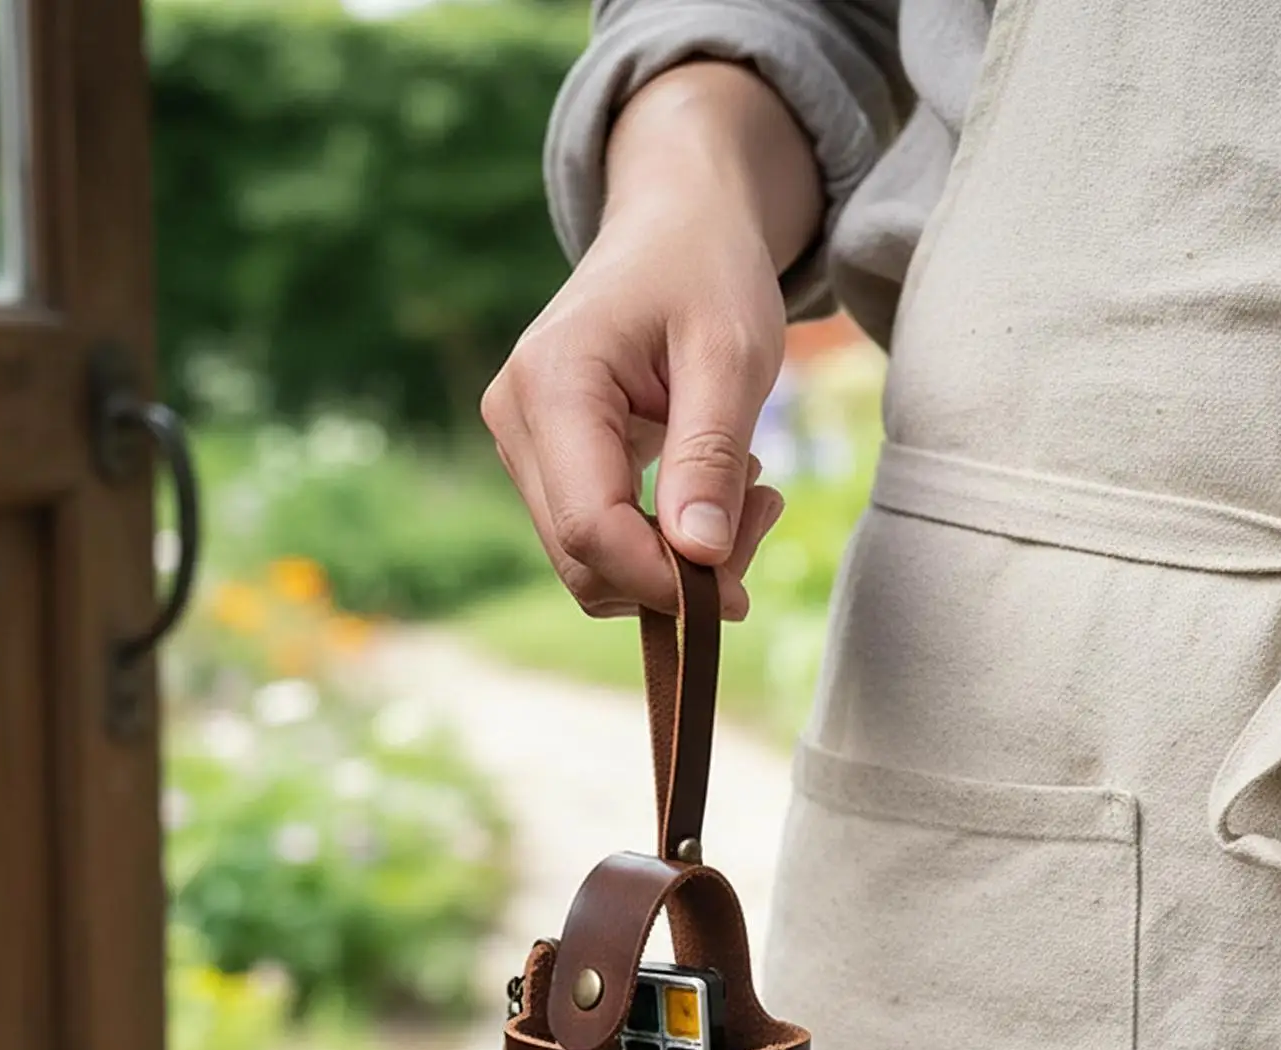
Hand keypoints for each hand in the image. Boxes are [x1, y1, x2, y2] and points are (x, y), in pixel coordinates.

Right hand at [481, 62, 822, 619]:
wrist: (675, 225)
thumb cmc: (707, 271)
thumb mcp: (731, 355)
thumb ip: (709, 455)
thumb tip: (697, 557)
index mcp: (552, 384)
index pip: (590, 526)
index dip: (661, 579)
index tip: (738, 592)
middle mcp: (516, 420)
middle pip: (584, 556)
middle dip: (676, 570)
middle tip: (764, 512)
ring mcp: (522, 445)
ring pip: (589, 560)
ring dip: (675, 557)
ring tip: (748, 490)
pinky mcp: (545, 462)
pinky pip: (596, 538)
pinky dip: (660, 540)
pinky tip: (711, 491)